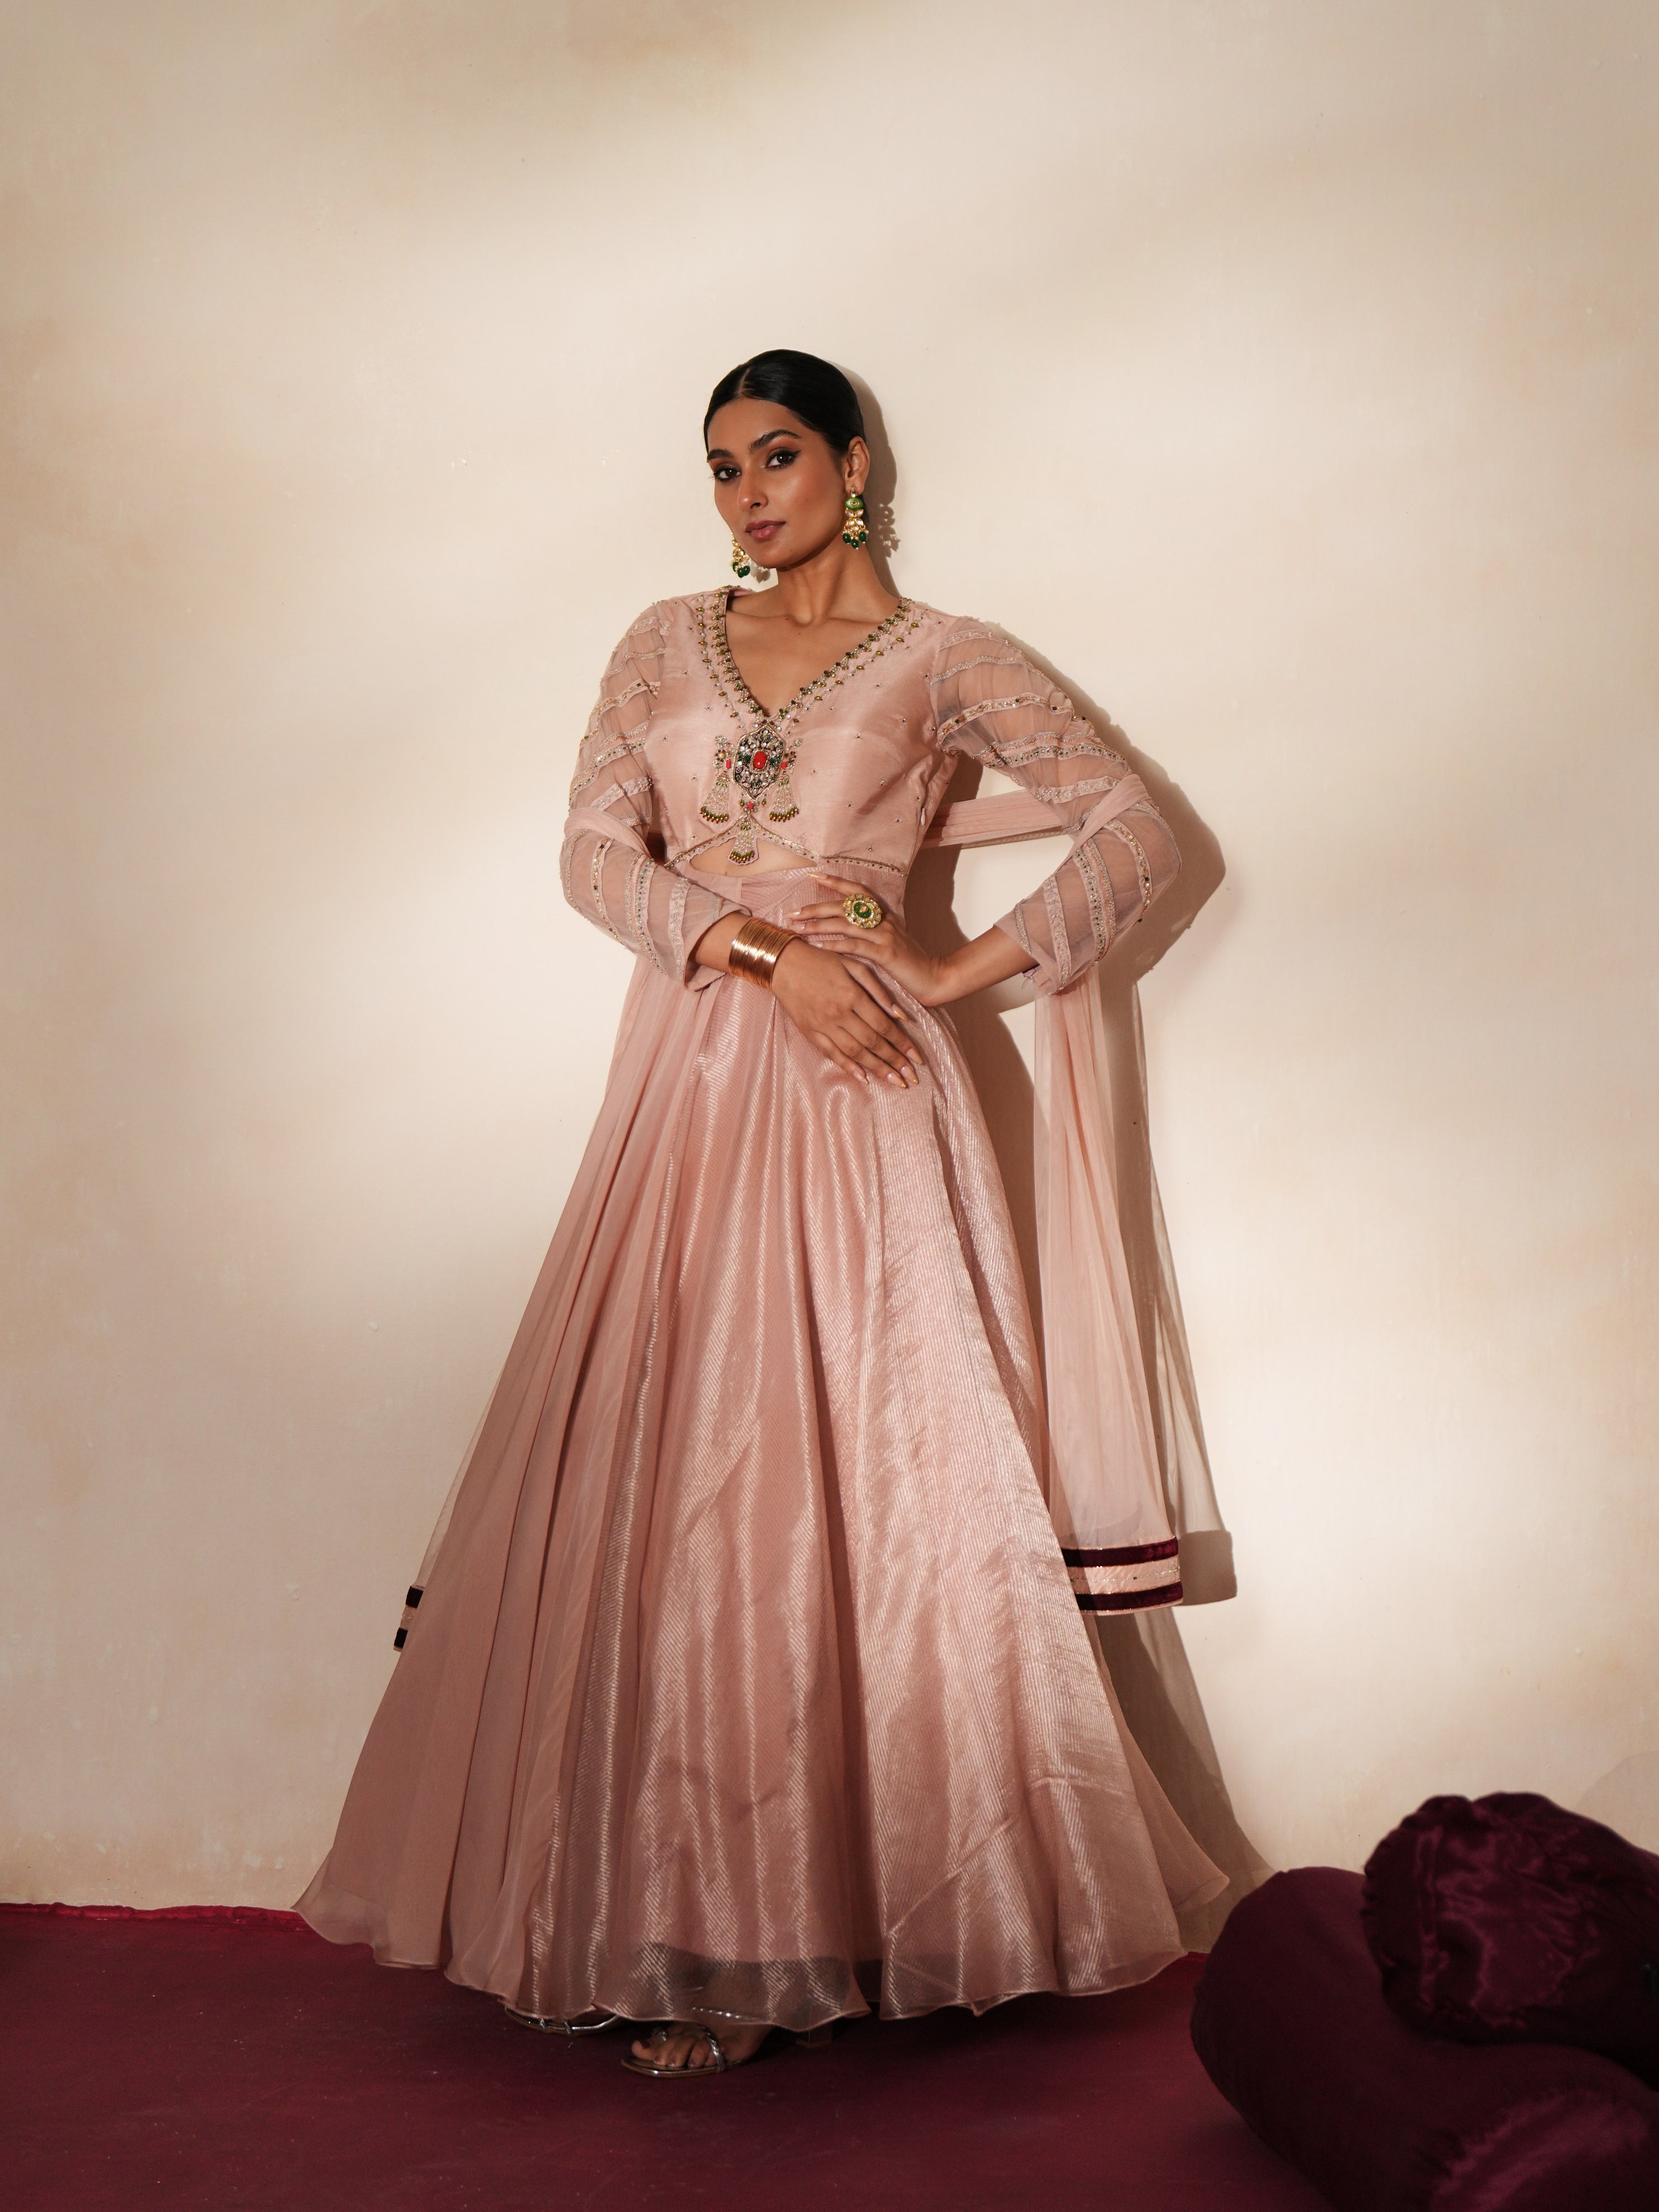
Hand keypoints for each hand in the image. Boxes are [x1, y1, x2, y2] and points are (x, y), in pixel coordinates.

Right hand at [768, 937, 924, 1088]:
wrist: (783, 963)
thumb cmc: (822, 960)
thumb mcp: (854, 965)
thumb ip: (878, 989)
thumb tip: (900, 1015)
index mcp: (853, 995)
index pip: (883, 1026)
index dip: (902, 1044)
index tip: (917, 1058)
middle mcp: (839, 1014)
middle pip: (872, 1043)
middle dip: (894, 1062)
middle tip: (911, 1078)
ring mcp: (823, 1025)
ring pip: (855, 1053)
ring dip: (877, 1069)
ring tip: (894, 1082)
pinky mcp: (810, 1032)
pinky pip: (831, 1054)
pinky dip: (848, 1067)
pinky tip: (864, 1078)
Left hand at [786, 874, 950, 1006]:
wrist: (935, 979)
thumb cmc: (910, 963)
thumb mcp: (891, 941)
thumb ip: (873, 931)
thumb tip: (847, 925)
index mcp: (885, 915)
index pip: (858, 890)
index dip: (835, 881)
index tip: (812, 876)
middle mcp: (885, 921)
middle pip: (845, 906)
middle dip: (816, 908)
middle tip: (793, 913)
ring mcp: (886, 936)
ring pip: (846, 924)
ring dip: (819, 926)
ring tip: (798, 929)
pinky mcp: (886, 954)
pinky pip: (855, 946)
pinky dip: (835, 945)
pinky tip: (818, 947)